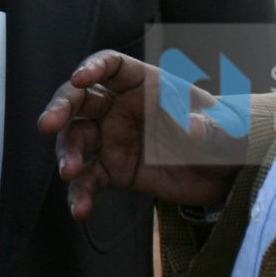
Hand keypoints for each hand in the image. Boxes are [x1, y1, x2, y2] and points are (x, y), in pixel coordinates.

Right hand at [37, 50, 241, 216]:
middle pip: (81, 99)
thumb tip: (192, 126)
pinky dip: (80, 193)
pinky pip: (89, 179)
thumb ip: (211, 127)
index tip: (81, 79)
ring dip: (67, 153)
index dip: (93, 68)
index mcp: (146, 85)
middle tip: (47, 124)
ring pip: (77, 139)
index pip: (112, 66)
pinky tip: (80, 210)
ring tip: (68, 172)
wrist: (228, 176)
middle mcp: (122, 108)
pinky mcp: (114, 172)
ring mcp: (114, 140)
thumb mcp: (227, 130)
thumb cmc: (228, 138)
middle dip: (61, 109)